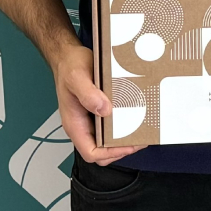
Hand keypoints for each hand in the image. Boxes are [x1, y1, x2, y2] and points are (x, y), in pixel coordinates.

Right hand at [45, 41, 140, 166]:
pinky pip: (111, 125)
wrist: (68, 56)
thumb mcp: (76, 77)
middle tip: (140, 139)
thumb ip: (88, 94)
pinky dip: (123, 125)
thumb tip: (104, 110)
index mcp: (74, 124)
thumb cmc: (69, 66)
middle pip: (101, 151)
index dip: (109, 154)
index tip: (128, 145)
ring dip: (124, 139)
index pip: (90, 152)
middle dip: (121, 149)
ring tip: (141, 130)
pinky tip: (135, 117)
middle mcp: (82, 125)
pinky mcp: (98, 111)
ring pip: (107, 140)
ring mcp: (90, 119)